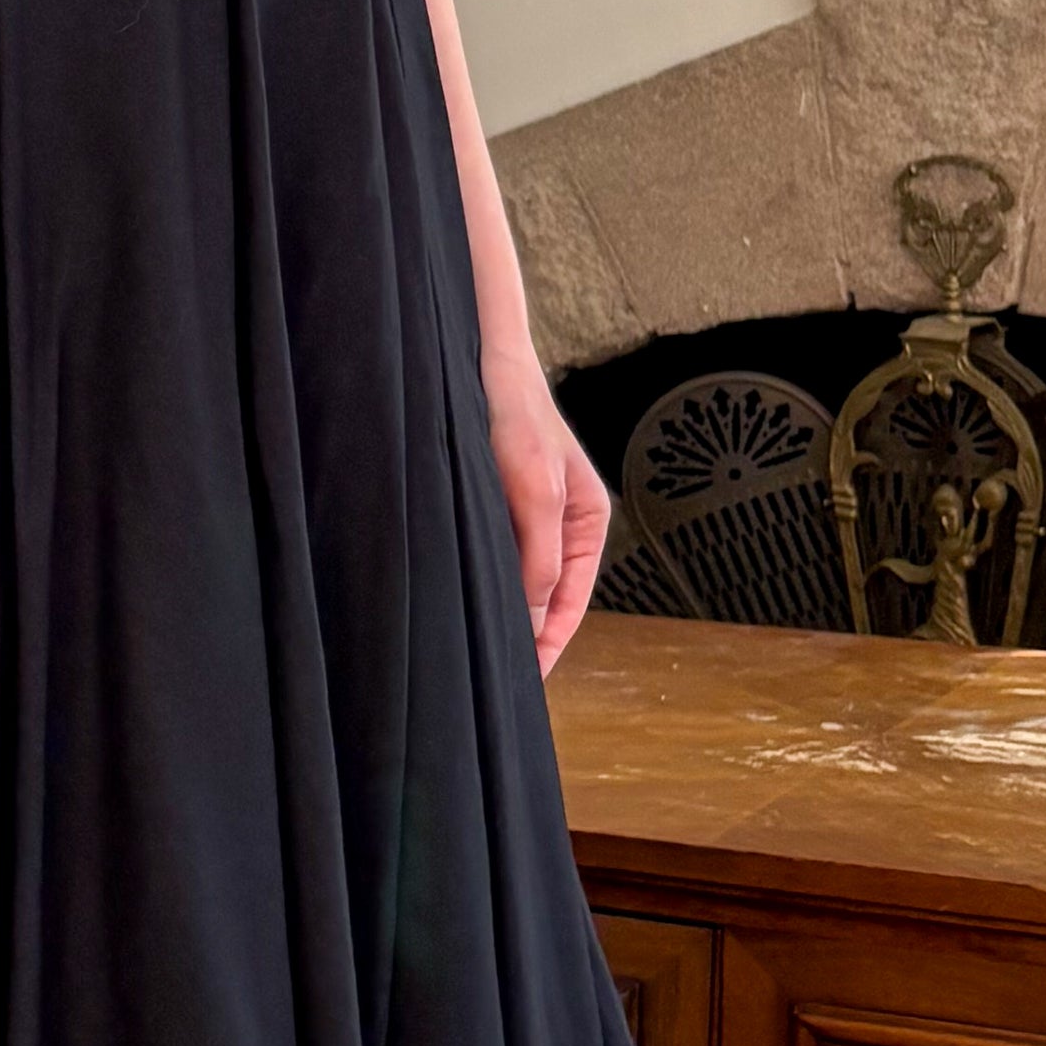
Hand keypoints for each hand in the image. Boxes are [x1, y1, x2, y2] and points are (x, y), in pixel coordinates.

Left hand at [484, 351, 609, 676]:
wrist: (479, 362)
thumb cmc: (517, 418)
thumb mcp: (535, 493)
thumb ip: (541, 558)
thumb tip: (538, 620)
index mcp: (587, 524)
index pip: (571, 603)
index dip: (548, 644)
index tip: (524, 683)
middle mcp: (559, 526)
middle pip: (546, 599)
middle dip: (524, 636)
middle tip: (492, 681)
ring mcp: (526, 518)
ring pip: (515, 582)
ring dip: (500, 613)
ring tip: (473, 652)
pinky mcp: (494, 508)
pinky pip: (492, 560)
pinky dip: (481, 584)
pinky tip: (458, 603)